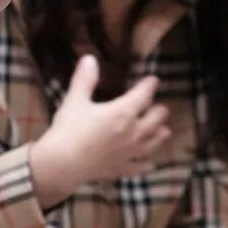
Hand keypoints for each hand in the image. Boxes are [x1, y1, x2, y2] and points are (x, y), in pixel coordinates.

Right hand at [30, 54, 169, 208]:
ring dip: (159, 135)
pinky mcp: (122, 169)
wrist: (63, 165)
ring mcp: (130, 153)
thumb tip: (90, 58)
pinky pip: (139, 167)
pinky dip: (147, 165)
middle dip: (158, 111)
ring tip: (165, 131)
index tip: (153, 80)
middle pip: (155, 119)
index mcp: (124, 112)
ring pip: (153, 142)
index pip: (143, 94)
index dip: (149, 85)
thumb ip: (85, 79)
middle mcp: (133, 132)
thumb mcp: (75, 100)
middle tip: (159, 107)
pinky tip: (150, 165)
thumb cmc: (69, 129)